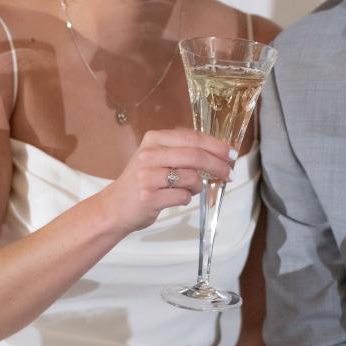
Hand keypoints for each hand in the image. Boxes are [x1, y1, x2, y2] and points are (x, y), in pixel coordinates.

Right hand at [97, 128, 234, 234]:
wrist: (114, 207)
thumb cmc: (142, 181)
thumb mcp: (157, 158)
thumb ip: (182, 152)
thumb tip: (220, 152)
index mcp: (154, 139)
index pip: (193, 138)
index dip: (216, 146)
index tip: (231, 153)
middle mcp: (150, 154)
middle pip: (195, 156)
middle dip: (218, 165)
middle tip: (230, 174)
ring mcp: (147, 176)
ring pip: (191, 178)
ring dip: (198, 186)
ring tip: (190, 189)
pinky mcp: (149, 197)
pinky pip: (182, 196)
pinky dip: (186, 198)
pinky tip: (175, 198)